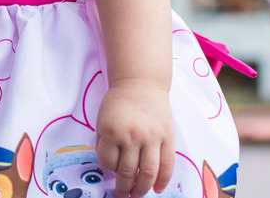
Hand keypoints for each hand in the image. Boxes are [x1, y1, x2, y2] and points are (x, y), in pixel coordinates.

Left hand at [95, 81, 174, 195]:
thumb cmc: (118, 102)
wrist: (140, 83)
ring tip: (137, 195)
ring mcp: (151, 137)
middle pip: (128, 172)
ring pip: (149, 172)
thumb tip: (112, 168)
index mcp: (111, 131)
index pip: (108, 162)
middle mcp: (131, 135)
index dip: (108, 169)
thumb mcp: (102, 119)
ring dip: (142, 188)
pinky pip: (167, 163)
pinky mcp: (167, 136)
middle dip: (124, 188)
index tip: (111, 169)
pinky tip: (158, 188)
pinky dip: (163, 180)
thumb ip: (105, 143)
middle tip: (122, 195)